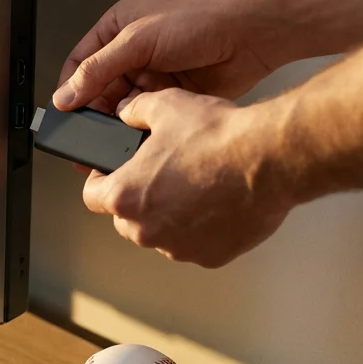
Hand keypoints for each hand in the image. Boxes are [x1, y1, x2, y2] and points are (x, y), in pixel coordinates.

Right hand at [53, 0, 280, 112]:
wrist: (252, 33)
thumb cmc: (203, 17)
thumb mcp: (139, 39)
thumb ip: (99, 68)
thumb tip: (67, 94)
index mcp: (117, 30)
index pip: (80, 63)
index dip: (69, 89)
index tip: (64, 114)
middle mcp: (132, 54)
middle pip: (98, 90)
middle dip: (92, 111)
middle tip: (86, 134)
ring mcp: (152, 76)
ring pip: (121, 107)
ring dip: (117, 122)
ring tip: (113, 134)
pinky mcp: (170, 97)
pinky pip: (145, 118)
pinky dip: (140, 128)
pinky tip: (138, 133)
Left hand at [80, 89, 293, 267]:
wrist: (270, 159)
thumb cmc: (218, 136)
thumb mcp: (166, 106)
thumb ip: (135, 110)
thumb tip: (125, 111)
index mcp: (124, 196)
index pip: (92, 196)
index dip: (100, 181)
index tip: (113, 173)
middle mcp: (146, 230)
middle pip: (126, 219)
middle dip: (138, 199)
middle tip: (162, 175)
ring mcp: (178, 248)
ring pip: (161, 234)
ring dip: (169, 216)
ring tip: (195, 185)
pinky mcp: (209, 257)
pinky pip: (195, 244)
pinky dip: (200, 229)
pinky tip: (217, 203)